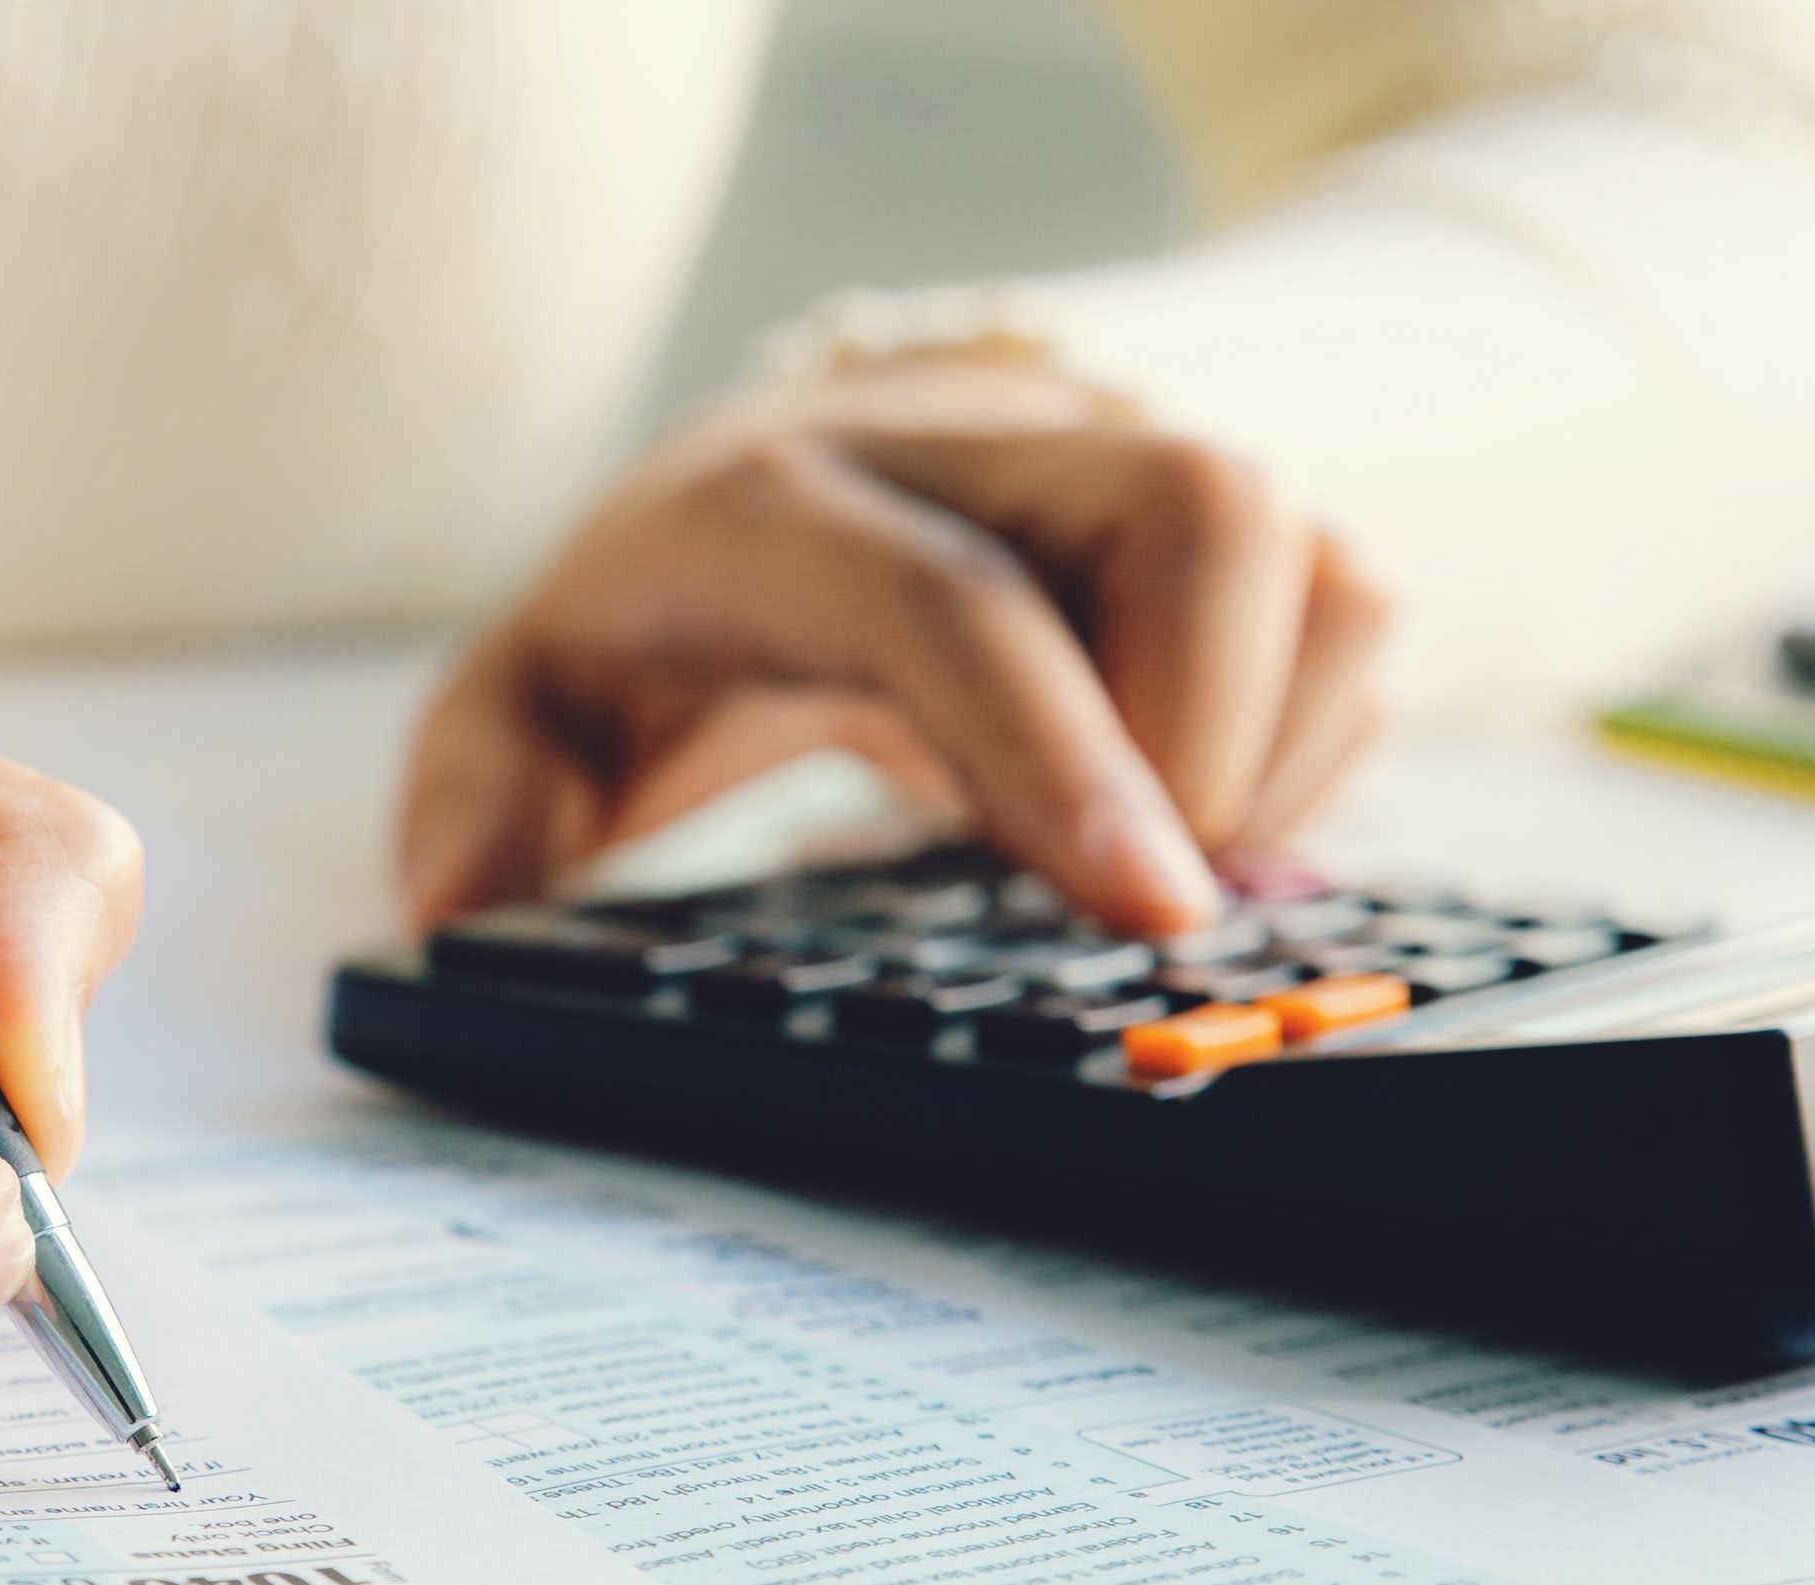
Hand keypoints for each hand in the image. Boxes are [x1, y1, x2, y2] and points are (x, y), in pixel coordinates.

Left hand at [399, 357, 1389, 932]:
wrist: (768, 495)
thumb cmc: (656, 627)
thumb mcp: (527, 711)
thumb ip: (482, 800)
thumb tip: (462, 910)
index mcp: (781, 500)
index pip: (955, 600)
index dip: (1060, 753)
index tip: (1144, 911)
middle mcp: (971, 443)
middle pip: (1197, 504)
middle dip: (1212, 729)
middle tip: (1136, 897)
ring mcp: (1112, 462)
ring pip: (1311, 551)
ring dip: (1273, 743)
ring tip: (1147, 856)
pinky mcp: (1214, 517)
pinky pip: (1352, 607)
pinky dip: (1308, 740)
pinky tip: (1186, 813)